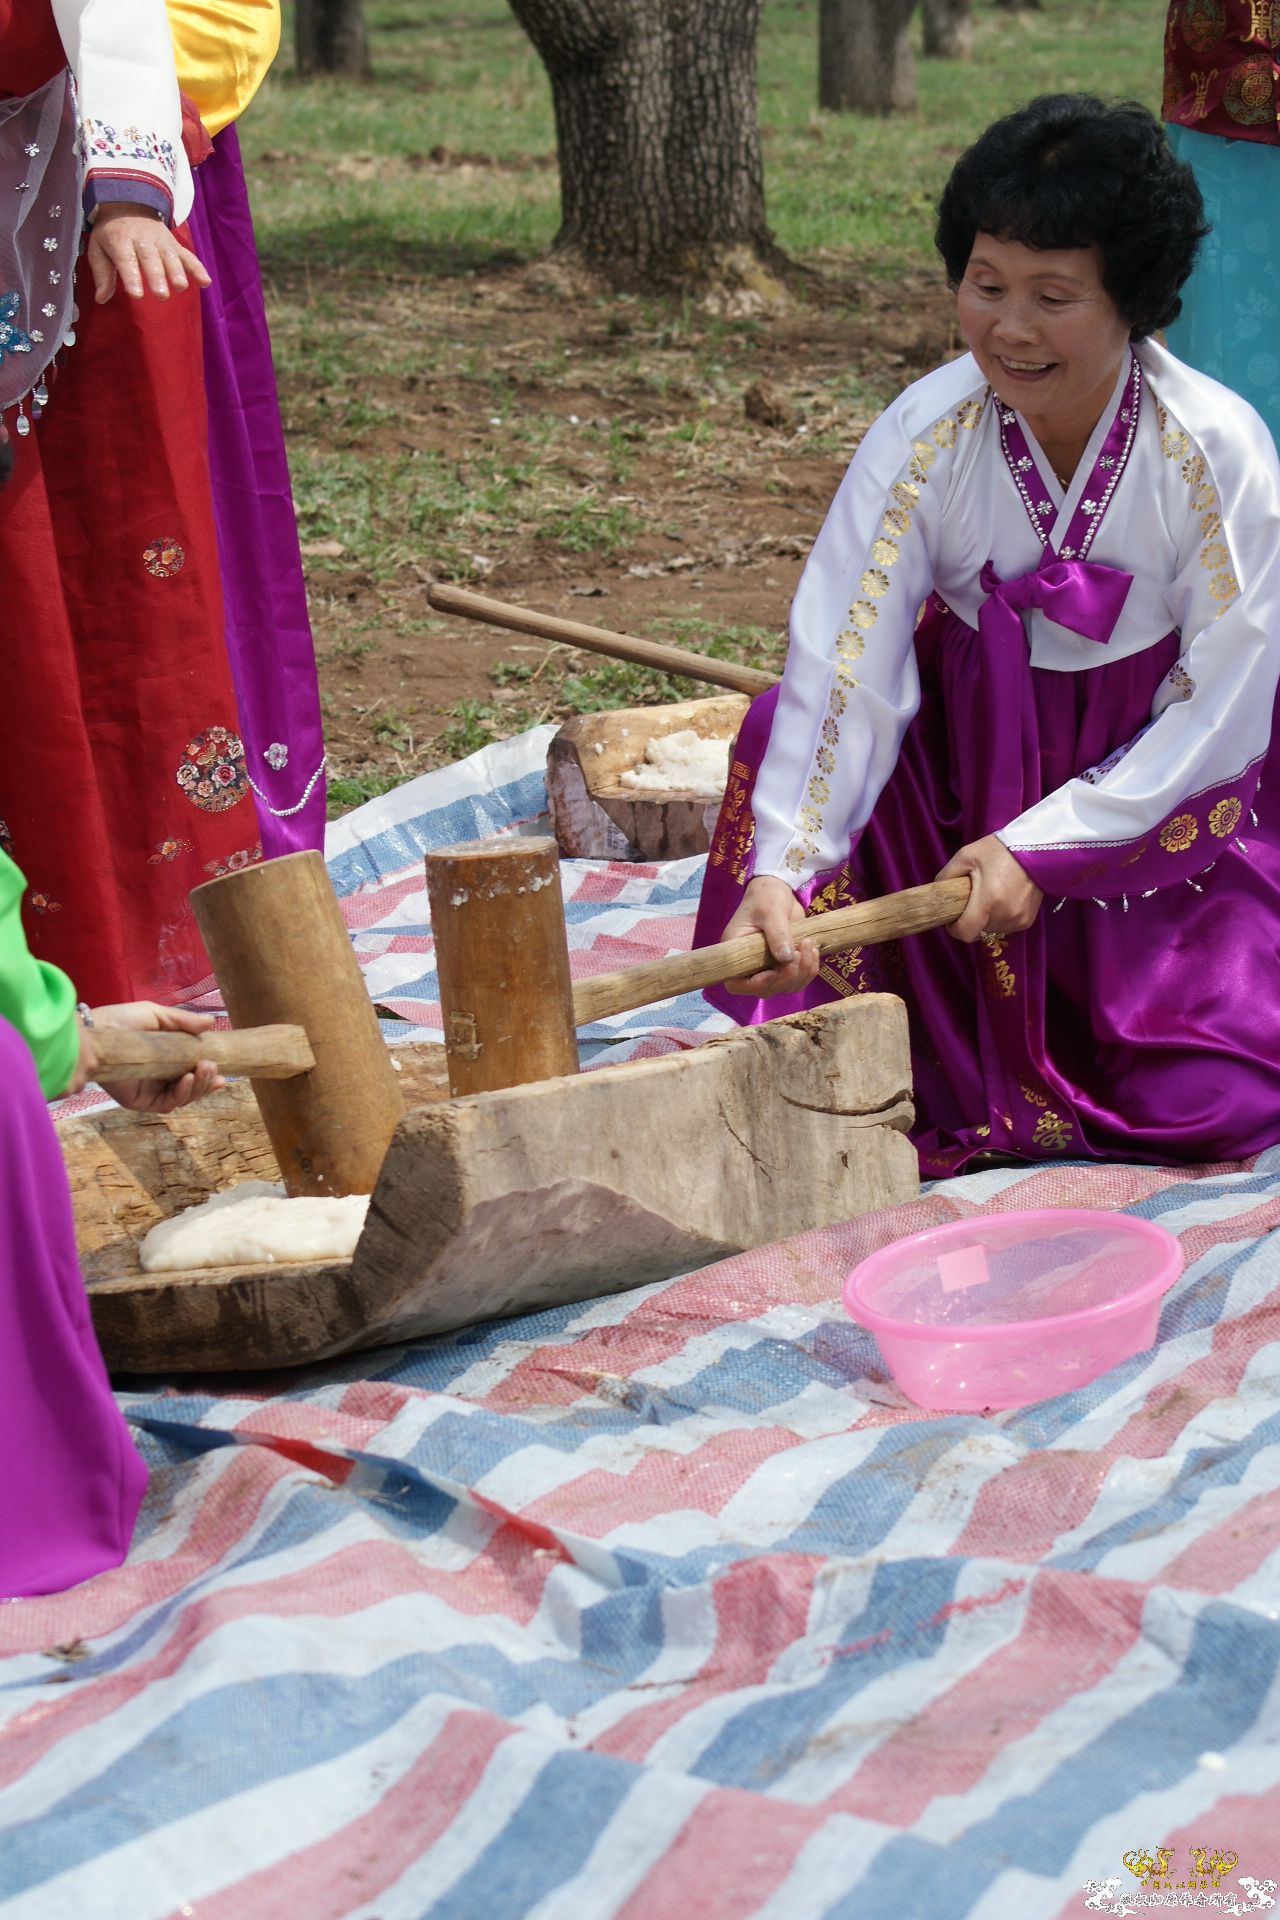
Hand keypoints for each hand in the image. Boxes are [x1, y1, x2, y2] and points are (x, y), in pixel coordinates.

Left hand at [79, 1002, 224, 1113]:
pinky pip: (167, 1104)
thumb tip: (211, 1022)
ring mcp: (150, 1091)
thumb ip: (183, 1021)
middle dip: (207, 1080)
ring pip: (184, 1098)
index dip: (208, 1073)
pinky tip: (187, 1079)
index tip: (222, 1068)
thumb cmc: (120, 1021)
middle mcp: (159, 1078)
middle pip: (192, 1088)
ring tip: (205, 1070)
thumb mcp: (156, 1015)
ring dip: (199, 1087)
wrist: (95, 1033)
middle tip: (213, 1067)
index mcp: (164, 1059)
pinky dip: (181, 1094)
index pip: (191, 1072)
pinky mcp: (139, 1102)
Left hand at [86, 206, 210, 304]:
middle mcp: (142, 240)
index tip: (136, 295)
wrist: (128, 205)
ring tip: (181, 287)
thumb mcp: (98, 250)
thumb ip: (102, 274)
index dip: (131, 277)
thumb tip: (101, 299)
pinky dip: (197, 268)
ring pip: (169, 256)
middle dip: (157, 276)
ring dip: (177, 272)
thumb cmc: (111, 235)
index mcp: (120, 241)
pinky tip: (205, 281)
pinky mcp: (174, 244)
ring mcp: (161, 241)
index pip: (125, 260)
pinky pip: (187, 255)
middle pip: (150, 258)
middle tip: (161, 295)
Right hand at [721, 874, 819, 996]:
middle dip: (787, 976)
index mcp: (736, 953)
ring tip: (809, 945)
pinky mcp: (785, 964)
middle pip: (766, 989)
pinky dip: (809, 970)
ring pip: (785, 987)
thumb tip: (786, 958)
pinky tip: (813, 951)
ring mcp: (768, 967)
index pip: (736, 984)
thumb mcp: (771, 911)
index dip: (754, 985)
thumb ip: (777, 934)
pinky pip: (798, 979)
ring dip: (802, 973)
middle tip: (800, 951)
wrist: (779, 890)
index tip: (772, 973)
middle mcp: (750, 965)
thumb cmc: (766, 897)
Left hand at [939, 834, 1041, 942]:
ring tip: (987, 899)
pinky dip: (999, 919)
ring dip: (985, 921)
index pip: (965, 933)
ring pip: (991, 931)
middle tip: (969, 902)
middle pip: (977, 932)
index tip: (951, 918)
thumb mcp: (966, 855)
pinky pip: (1005, 927)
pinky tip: (1001, 901)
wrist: (1037, 848)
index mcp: (988, 900)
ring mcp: (1019, 920)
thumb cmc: (999, 850)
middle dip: (969, 921)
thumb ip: (946, 875)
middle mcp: (1005, 915)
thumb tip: (937, 893)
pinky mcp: (1028, 920)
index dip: (954, 929)